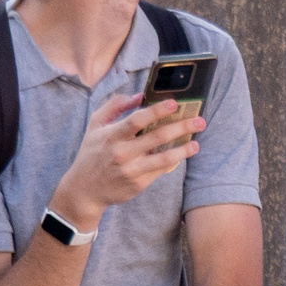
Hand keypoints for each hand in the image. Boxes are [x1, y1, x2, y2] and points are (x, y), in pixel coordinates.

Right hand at [55, 92, 202, 223]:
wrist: (85, 189)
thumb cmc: (91, 153)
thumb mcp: (95, 125)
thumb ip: (114, 106)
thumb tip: (139, 95)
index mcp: (111, 135)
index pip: (137, 120)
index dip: (157, 110)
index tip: (174, 103)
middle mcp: (122, 153)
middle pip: (157, 137)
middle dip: (181, 127)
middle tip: (200, 121)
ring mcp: (132, 169)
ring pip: (165, 158)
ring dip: (184, 150)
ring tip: (196, 144)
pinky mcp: (139, 183)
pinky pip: (161, 170)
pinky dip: (173, 161)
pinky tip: (182, 154)